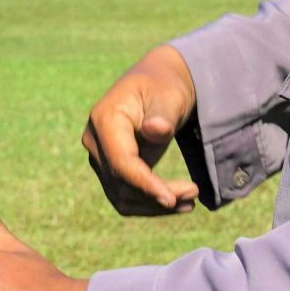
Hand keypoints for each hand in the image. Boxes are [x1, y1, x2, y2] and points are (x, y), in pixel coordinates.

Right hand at [81, 43, 201, 214]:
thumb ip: (162, 115)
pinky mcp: (111, 169)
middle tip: (194, 193)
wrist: (157, 84)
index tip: (170, 199)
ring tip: (190, 201)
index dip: (144, 184)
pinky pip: (126, 196)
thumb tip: (155, 130)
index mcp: (105, 119)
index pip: (120, 161)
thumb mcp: (168, 95)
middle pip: (121, 183)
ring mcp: (100, 157)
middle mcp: (95, 141)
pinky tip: (177, 204)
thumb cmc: (164, 86)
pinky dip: (150, 205)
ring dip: (154, 206)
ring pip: (122, 197)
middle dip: (156, 196)